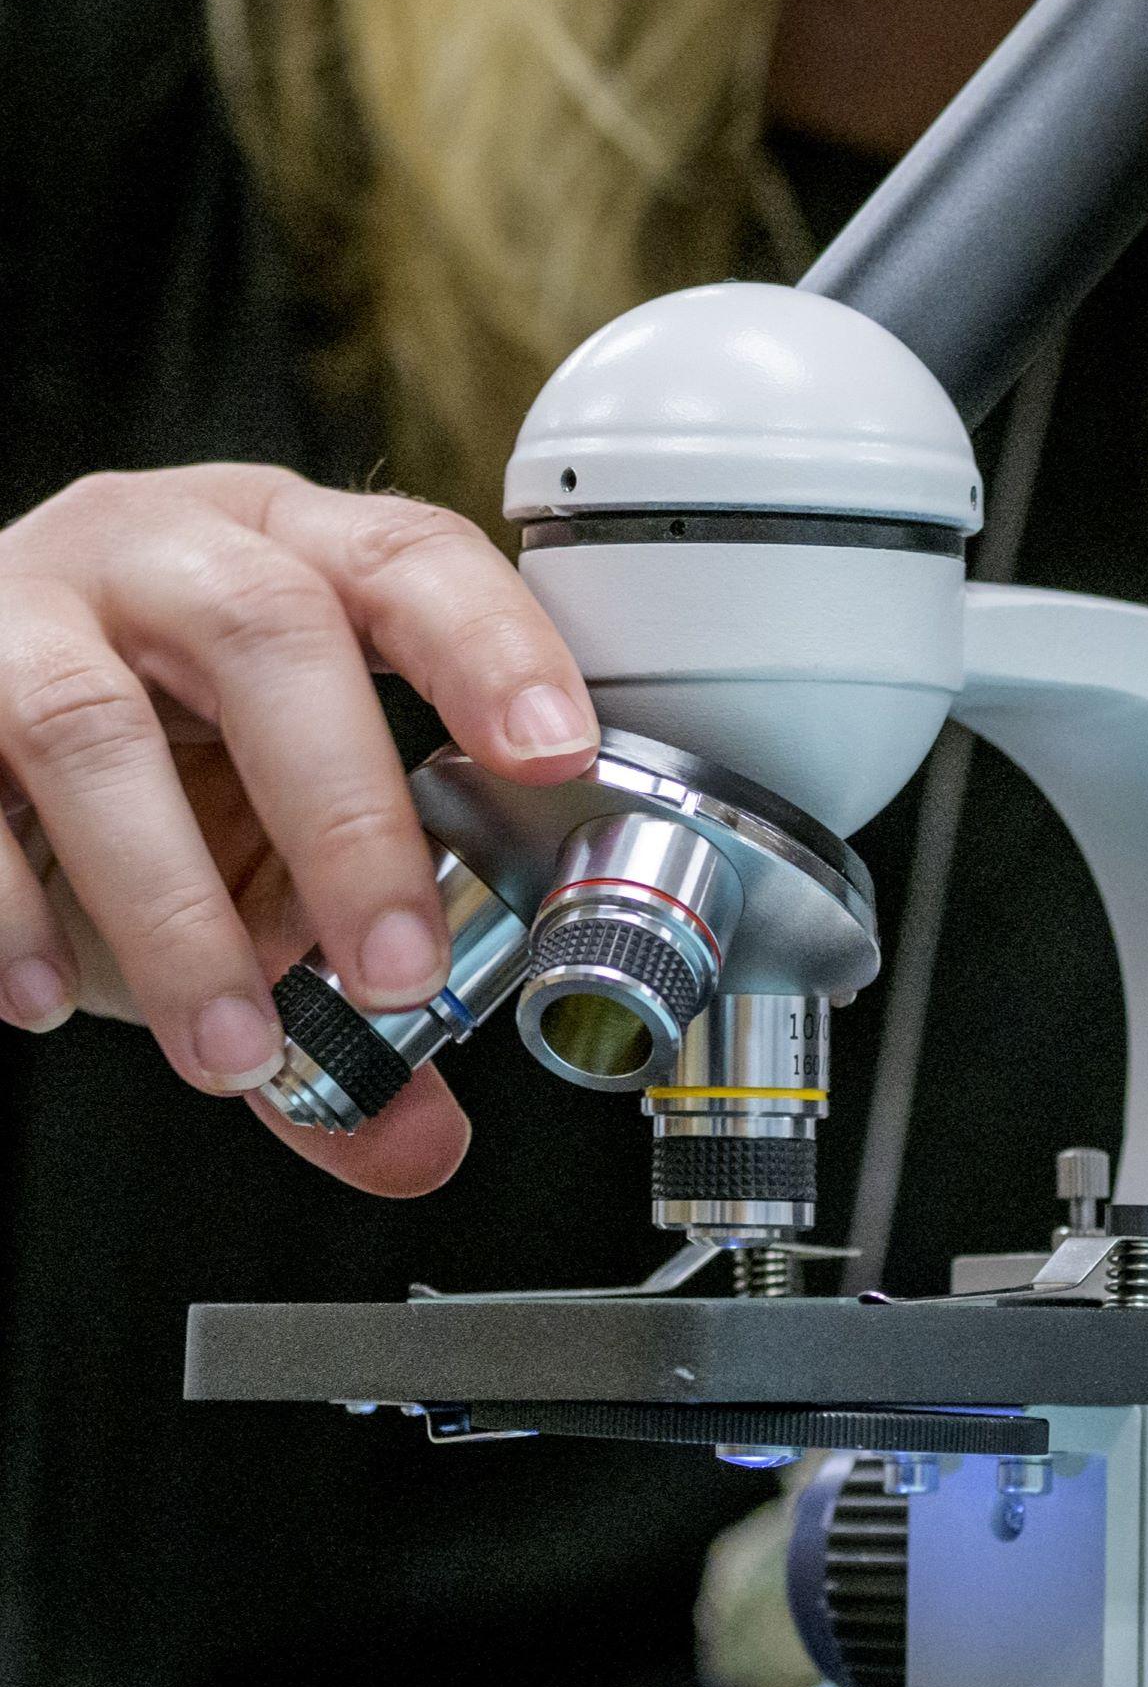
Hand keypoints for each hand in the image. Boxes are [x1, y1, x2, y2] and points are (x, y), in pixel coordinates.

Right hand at [0, 464, 595, 1187]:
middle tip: (401, 972)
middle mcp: (157, 549)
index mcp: (286, 550)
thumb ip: (334, 973)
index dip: (491, 644)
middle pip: (267, 631)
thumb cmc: (142, 756)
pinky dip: (9, 912)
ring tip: (233, 1046)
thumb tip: (416, 1137)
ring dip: (175, 909)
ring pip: (95, 727)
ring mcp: (23, 612)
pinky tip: (48, 996)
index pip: (408, 557)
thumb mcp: (254, 839)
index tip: (555, 753)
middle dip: (347, 813)